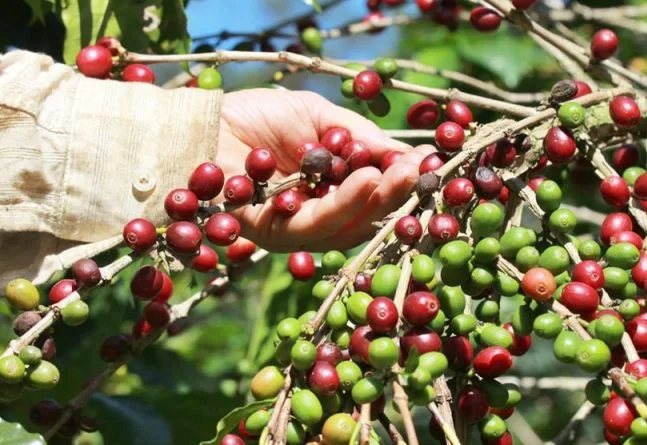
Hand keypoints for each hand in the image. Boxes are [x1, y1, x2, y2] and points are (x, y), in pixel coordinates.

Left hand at [217, 89, 432, 251]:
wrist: (203, 121)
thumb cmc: (257, 117)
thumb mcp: (320, 119)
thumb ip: (359, 139)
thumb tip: (405, 154)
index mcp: (330, 190)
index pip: (374, 195)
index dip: (401, 182)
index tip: (429, 162)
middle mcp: (317, 214)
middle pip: (367, 216)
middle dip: (396, 193)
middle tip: (421, 170)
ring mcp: (295, 229)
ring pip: (347, 225)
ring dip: (377, 199)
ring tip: (399, 174)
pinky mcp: (272, 233)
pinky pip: (315, 224)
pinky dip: (344, 204)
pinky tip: (367, 180)